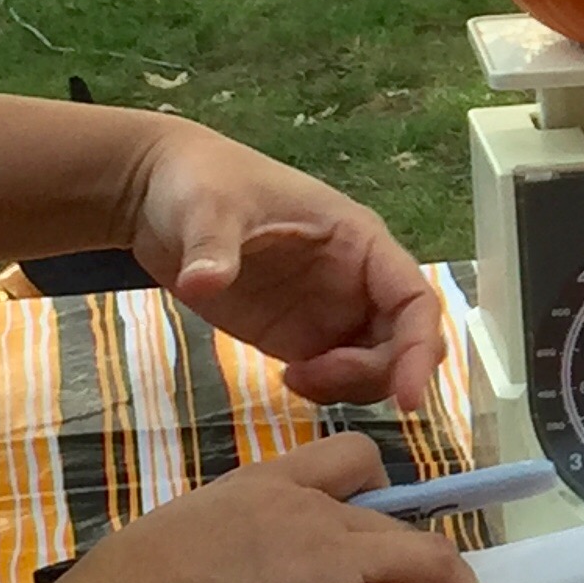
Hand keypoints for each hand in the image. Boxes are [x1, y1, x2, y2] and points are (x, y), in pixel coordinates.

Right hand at [54, 434, 505, 582]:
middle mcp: (310, 515)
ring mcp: (335, 562)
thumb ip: (207, 556)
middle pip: (398, 520)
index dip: (375, 487)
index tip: (384, 516)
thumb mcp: (164, 549)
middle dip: (431, 556)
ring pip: (429, 561)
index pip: (344, 459)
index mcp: (258, 489)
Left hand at [122, 123, 444, 408]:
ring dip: (352, 385)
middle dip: (380, 374)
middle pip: (404, 340)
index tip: (410, 399)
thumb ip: (213, 247)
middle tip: (312, 378)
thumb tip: (203, 284)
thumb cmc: (203, 183)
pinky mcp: (300, 334)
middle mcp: (358, 280)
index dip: (421, 348)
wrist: (162, 194)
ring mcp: (331, 310)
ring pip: (377, 363)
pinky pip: (338, 373)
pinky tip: (288, 380)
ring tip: (294, 379)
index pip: (415, 299)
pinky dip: (328, 390)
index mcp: (359, 242)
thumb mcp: (208, 207)